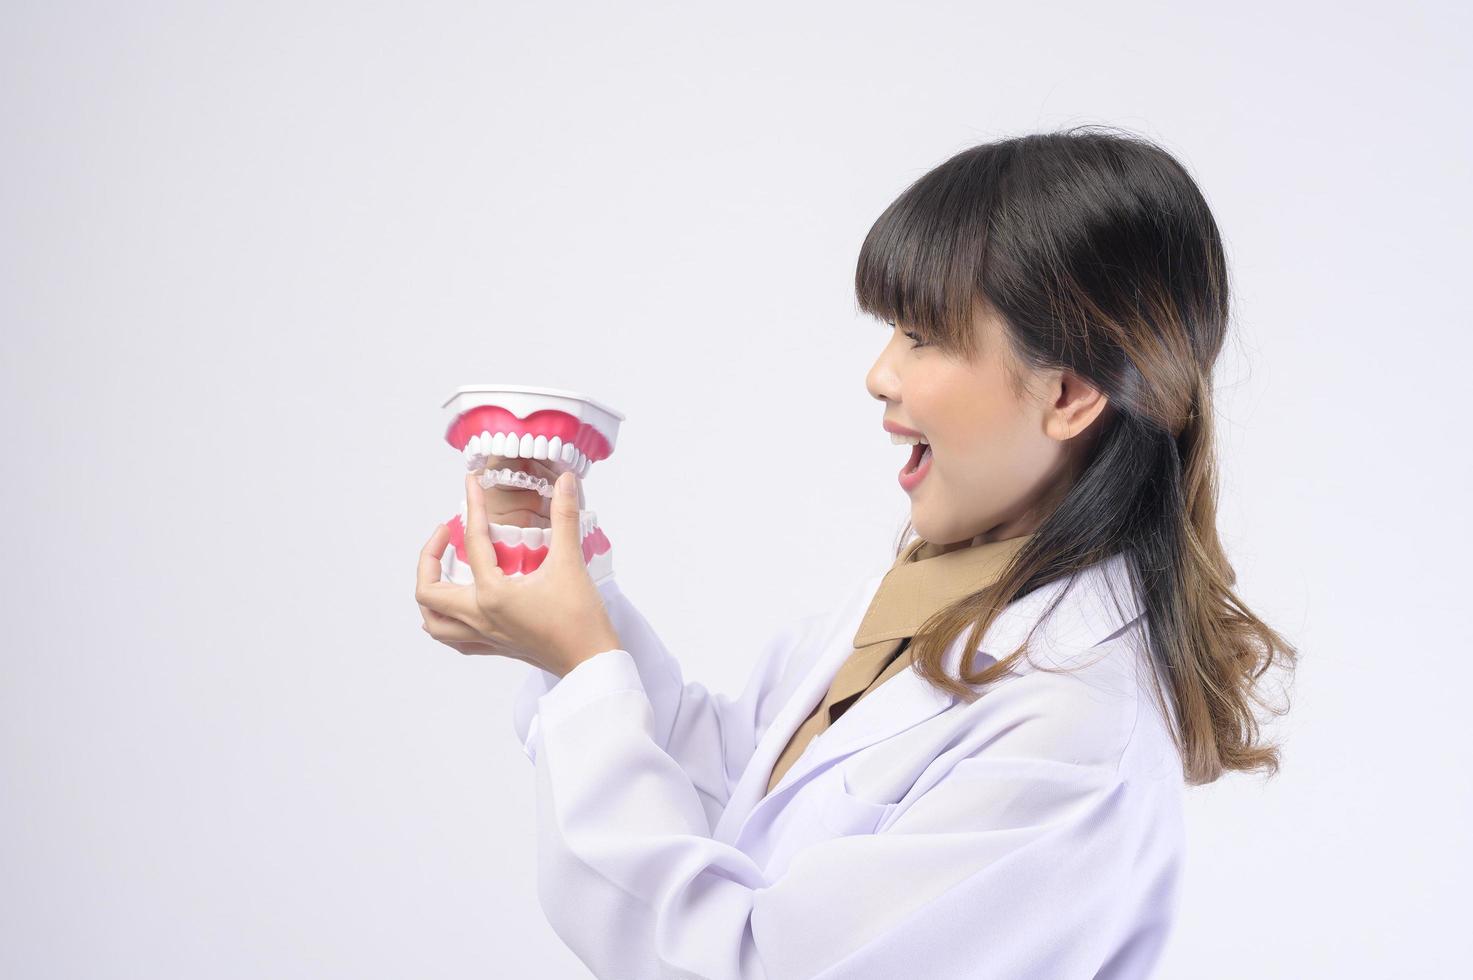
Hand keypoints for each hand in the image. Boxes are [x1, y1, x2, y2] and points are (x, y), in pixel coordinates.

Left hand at [415, 470, 620, 676]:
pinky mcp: (494, 647)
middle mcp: (480, 617)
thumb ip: (565, 517)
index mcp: (493, 594)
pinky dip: (444, 622)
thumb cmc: (581, 618)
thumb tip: (566, 482)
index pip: (473, 542)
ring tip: (443, 569)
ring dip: (430, 593)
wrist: (591, 661)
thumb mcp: (571, 562)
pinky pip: (454, 639)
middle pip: (429, 590)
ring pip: (434, 621)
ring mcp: (484, 635)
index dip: (472, 507)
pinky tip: (456, 607)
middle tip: (446, 533)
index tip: (471, 485)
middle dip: (429, 556)